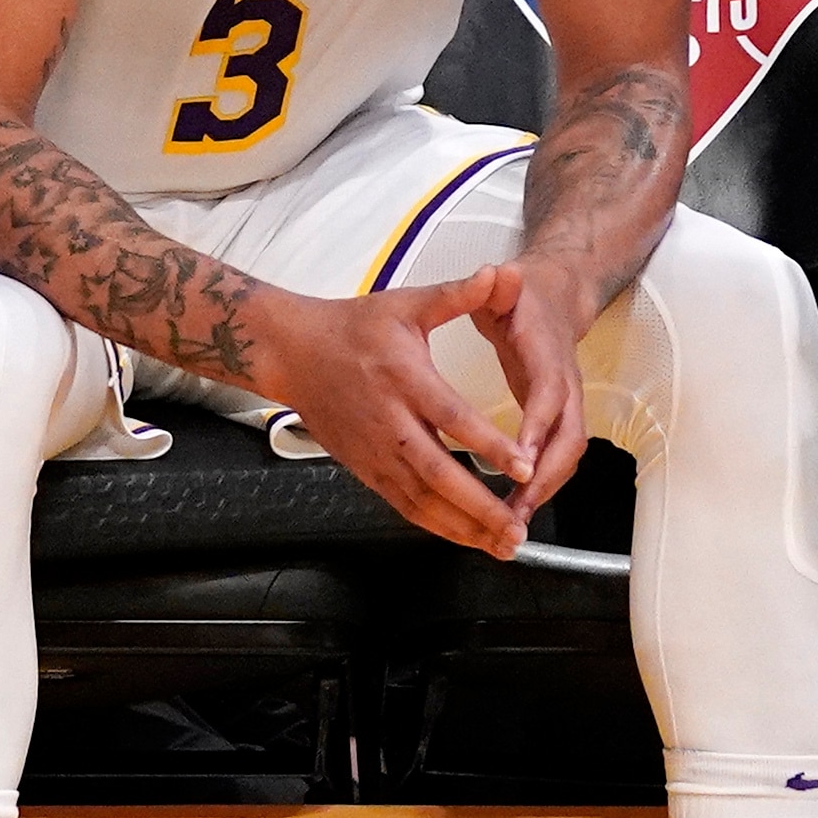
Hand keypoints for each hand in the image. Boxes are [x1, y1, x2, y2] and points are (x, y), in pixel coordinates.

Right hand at [257, 277, 539, 554]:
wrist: (294, 354)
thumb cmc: (353, 327)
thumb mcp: (406, 303)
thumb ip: (455, 295)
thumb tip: (496, 273)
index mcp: (404, 377)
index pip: (451, 418)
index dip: (487, 446)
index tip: (523, 466)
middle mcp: (389, 422)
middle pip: (438, 474)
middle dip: (480, 506)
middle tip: (518, 528)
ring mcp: (375, 452)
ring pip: (421, 500)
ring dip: (463, 527)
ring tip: (504, 544)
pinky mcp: (366, 470)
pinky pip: (404, 506)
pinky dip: (437, 526)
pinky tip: (469, 538)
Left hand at [459, 261, 600, 514]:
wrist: (556, 295)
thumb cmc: (524, 296)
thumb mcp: (506, 285)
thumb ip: (498, 286)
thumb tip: (501, 274)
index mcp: (548, 353)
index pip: (549, 394)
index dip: (537, 426)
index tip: (519, 458)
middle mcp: (564, 384)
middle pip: (568, 439)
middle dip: (545, 477)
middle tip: (516, 510)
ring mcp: (565, 404)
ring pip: (566, 456)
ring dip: (543, 491)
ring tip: (511, 522)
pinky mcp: (557, 419)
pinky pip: (555, 459)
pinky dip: (539, 487)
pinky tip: (513, 510)